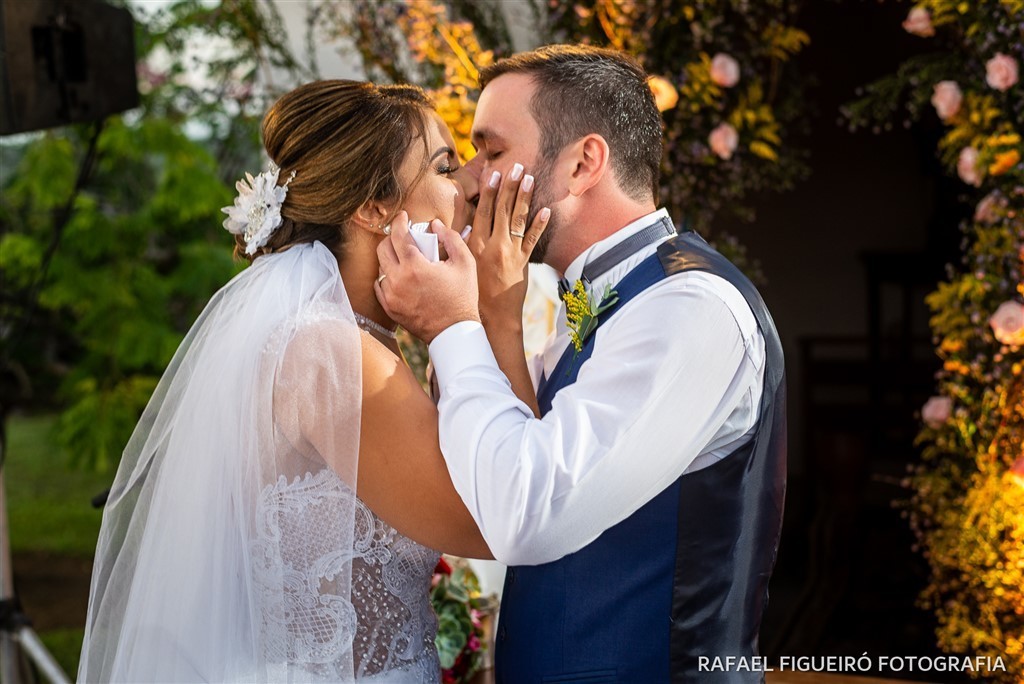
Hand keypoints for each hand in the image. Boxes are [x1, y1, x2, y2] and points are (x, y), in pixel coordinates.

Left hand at [375, 211, 480, 343]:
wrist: (454, 331)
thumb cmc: (462, 296)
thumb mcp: (465, 263)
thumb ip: (451, 238)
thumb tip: (435, 225)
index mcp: (415, 266)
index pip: (397, 235)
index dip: (398, 221)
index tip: (402, 216)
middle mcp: (398, 280)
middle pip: (383, 248)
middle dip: (392, 237)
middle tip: (404, 237)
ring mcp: (391, 295)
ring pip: (380, 266)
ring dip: (391, 258)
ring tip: (405, 258)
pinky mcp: (389, 307)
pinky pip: (380, 285)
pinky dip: (387, 277)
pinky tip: (400, 276)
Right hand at [467, 164, 550, 330]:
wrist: (491, 316)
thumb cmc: (471, 290)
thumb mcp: (460, 262)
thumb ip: (458, 240)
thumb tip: (458, 221)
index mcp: (474, 244)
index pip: (481, 211)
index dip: (488, 191)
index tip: (493, 172)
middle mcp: (492, 246)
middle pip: (501, 210)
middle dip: (509, 187)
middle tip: (516, 166)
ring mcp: (510, 253)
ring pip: (517, 220)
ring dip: (524, 198)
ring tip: (530, 178)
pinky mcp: (523, 263)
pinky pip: (532, 240)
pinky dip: (539, 225)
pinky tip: (546, 210)